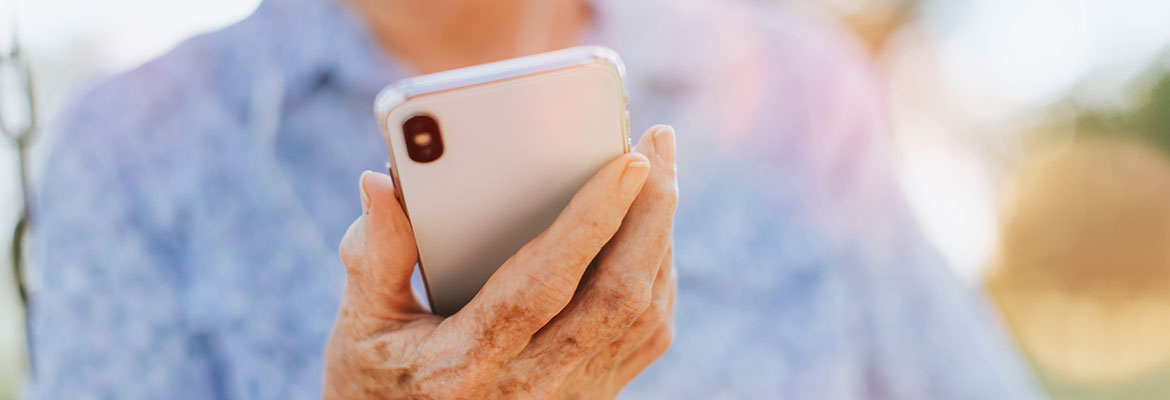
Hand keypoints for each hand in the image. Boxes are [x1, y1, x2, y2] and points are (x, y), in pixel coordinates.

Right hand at [323, 125, 678, 399]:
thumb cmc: (379, 385)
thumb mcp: (363, 328)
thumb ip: (374, 256)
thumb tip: (379, 184)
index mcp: (466, 364)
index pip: (541, 285)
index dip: (589, 221)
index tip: (626, 161)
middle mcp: (530, 385)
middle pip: (618, 295)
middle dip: (649, 212)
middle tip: (659, 142)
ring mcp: (571, 395)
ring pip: (644, 312)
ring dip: (661, 237)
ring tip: (662, 174)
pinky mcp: (595, 395)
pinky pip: (647, 333)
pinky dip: (659, 274)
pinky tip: (653, 231)